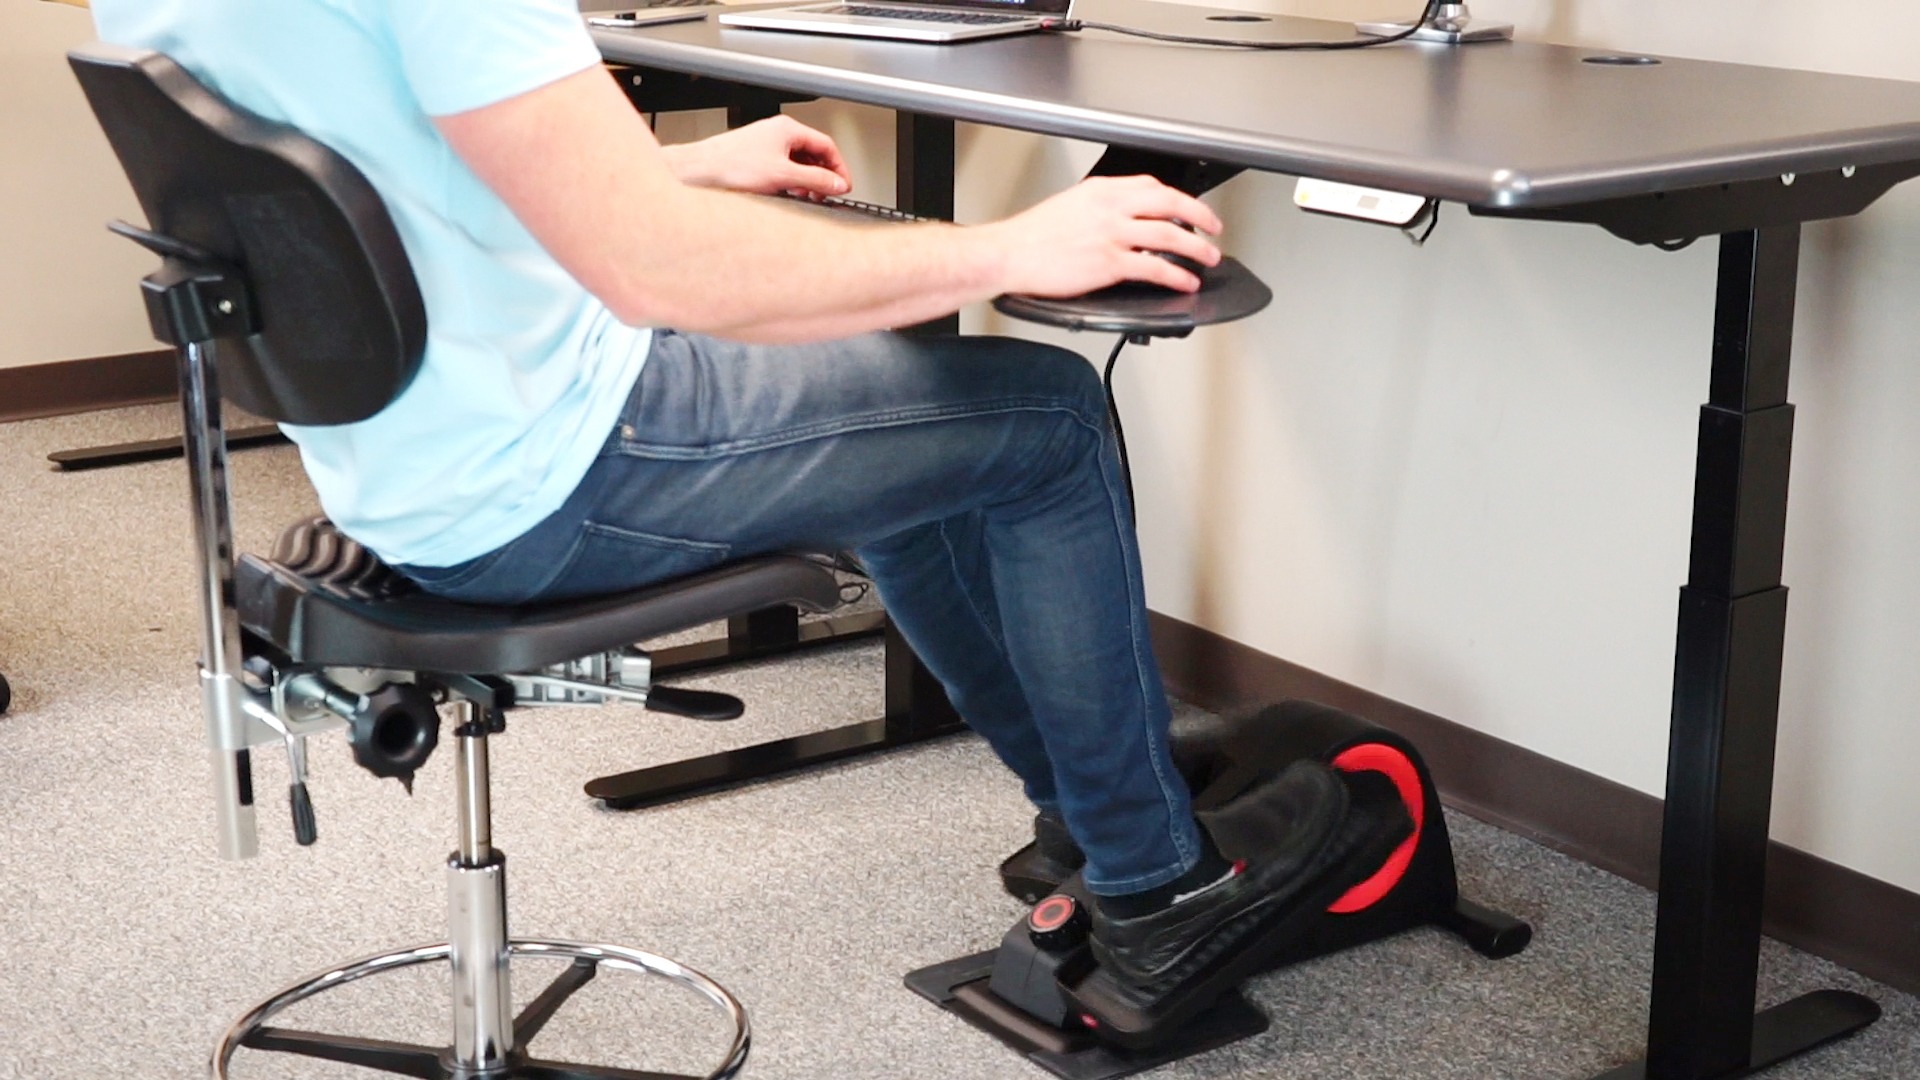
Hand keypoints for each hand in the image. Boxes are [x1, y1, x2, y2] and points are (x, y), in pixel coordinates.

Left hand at [665, 116, 852, 197]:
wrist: (700, 170)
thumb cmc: (731, 165)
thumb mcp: (784, 175)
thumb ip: (816, 179)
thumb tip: (837, 184)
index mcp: (788, 129)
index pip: (827, 145)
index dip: (839, 167)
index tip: (843, 185)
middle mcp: (778, 133)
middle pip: (813, 154)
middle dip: (822, 176)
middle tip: (827, 194)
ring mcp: (766, 145)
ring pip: (798, 162)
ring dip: (806, 181)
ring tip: (806, 196)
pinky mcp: (756, 158)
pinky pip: (783, 168)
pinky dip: (791, 182)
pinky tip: (787, 194)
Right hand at [981, 175, 1223, 295]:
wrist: (1008, 253)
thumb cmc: (1031, 236)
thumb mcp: (1069, 206)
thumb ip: (1100, 209)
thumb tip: (1122, 219)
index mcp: (1101, 190)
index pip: (1152, 186)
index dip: (1179, 198)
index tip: (1190, 209)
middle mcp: (1110, 207)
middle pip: (1171, 203)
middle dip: (1201, 215)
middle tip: (1215, 228)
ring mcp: (1112, 234)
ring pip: (1170, 235)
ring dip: (1196, 248)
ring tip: (1209, 258)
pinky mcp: (1109, 263)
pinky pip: (1155, 267)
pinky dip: (1177, 274)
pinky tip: (1186, 281)